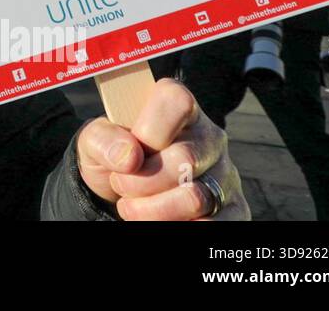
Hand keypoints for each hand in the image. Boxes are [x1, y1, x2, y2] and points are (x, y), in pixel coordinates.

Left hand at [76, 78, 248, 220]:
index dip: (148, 131)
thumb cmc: (112, 156)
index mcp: (177, 105)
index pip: (176, 102)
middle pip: (185, 159)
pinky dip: (177, 226)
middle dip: (141, 182)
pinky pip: (214, 225)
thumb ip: (103, 139)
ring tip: (132, 207)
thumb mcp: (95, 141)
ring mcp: (224, 172)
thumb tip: (129, 156)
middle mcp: (208, 135)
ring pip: (197, 198)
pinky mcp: (234, 207)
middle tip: (120, 185)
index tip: (128, 154)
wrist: (121, 192)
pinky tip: (158, 220)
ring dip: (154, 210)